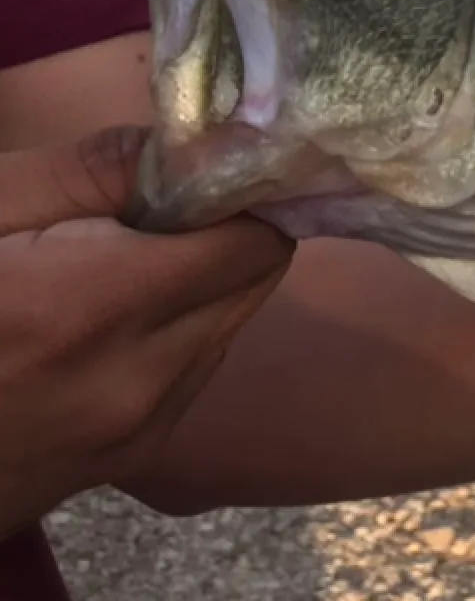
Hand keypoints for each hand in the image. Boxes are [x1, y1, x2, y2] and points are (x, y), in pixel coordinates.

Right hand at [0, 130, 292, 535]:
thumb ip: (93, 170)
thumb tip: (194, 141)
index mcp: (92, 309)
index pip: (254, 238)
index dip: (237, 192)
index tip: (202, 168)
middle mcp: (136, 381)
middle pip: (255, 279)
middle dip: (223, 232)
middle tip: (151, 209)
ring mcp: (138, 432)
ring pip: (229, 324)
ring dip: (199, 285)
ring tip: (111, 267)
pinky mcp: (130, 459)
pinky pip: (194, 371)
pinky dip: (172, 333)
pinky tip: (98, 323)